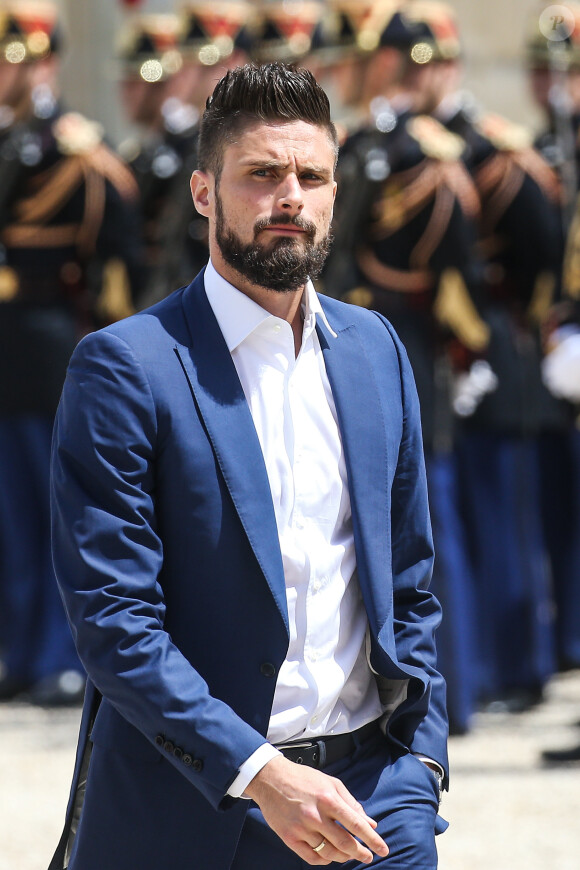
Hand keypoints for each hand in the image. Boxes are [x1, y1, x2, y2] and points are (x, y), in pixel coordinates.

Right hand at [244, 755, 388, 864]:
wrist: (270, 778)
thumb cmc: (304, 779)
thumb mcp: (331, 783)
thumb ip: (351, 803)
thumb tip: (370, 823)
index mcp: (328, 798)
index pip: (356, 824)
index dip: (372, 839)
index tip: (383, 849)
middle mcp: (315, 815)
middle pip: (344, 843)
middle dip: (360, 852)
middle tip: (368, 856)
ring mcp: (301, 828)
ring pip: (329, 852)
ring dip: (344, 857)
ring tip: (350, 855)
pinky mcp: (289, 837)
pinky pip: (311, 857)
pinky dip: (324, 860)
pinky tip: (330, 855)